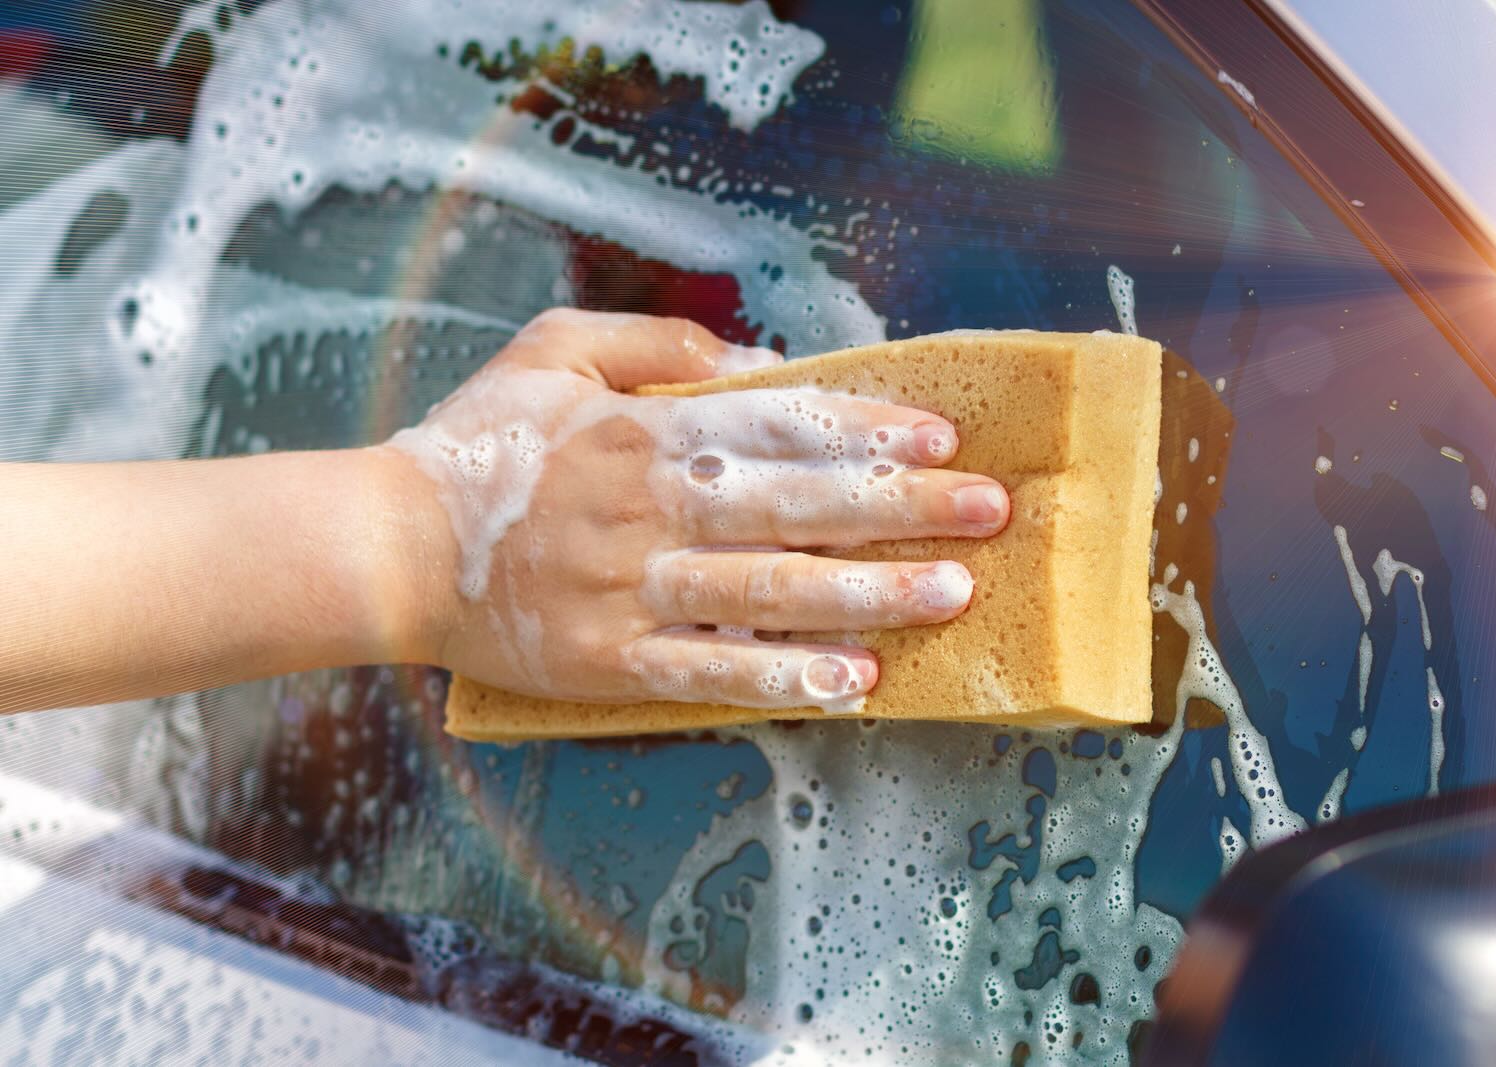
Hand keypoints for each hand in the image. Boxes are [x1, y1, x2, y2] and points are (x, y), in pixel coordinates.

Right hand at [385, 309, 1010, 709]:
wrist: (390, 549)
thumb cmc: (479, 443)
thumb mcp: (551, 351)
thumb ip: (655, 339)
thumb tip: (763, 357)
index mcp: (638, 428)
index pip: (773, 424)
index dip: (862, 431)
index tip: (940, 438)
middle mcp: (643, 508)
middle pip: (794, 507)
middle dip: (899, 508)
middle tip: (988, 511)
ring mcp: (628, 592)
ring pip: (767, 593)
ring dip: (867, 594)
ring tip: (951, 593)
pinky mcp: (609, 664)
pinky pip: (711, 672)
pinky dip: (785, 677)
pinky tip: (856, 680)